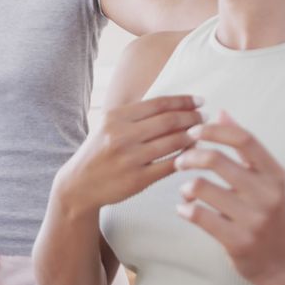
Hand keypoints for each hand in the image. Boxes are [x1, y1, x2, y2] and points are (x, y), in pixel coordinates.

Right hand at [54, 95, 204, 213]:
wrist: (79, 184)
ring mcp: (130, 158)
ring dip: (192, 136)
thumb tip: (171, 104)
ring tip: (202, 133)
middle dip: (192, 117)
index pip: (158, 104)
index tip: (199, 100)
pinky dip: (185, 157)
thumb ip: (134, 115)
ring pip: (172, 143)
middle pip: (168, 121)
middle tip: (205, 116)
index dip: (183, 101)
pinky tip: (193, 153)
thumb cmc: (98, 152)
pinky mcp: (137, 179)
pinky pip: (169, 165)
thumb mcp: (108, 126)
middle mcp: (122, 136)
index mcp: (115, 117)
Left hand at [173, 111, 284, 284]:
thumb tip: (222, 112)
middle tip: (180, 160)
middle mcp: (267, 193)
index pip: (243, 139)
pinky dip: (185, 209)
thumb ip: (243, 147)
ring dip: (186, 186)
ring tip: (186, 192)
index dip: (214, 130)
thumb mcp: (263, 178)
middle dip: (190, 156)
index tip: (193, 131)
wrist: (279, 260)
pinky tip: (184, 209)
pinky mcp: (238, 240)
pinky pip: (198, 216)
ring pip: (202, 188)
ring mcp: (253, 218)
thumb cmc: (264, 211)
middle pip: (217, 159)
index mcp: (274, 173)